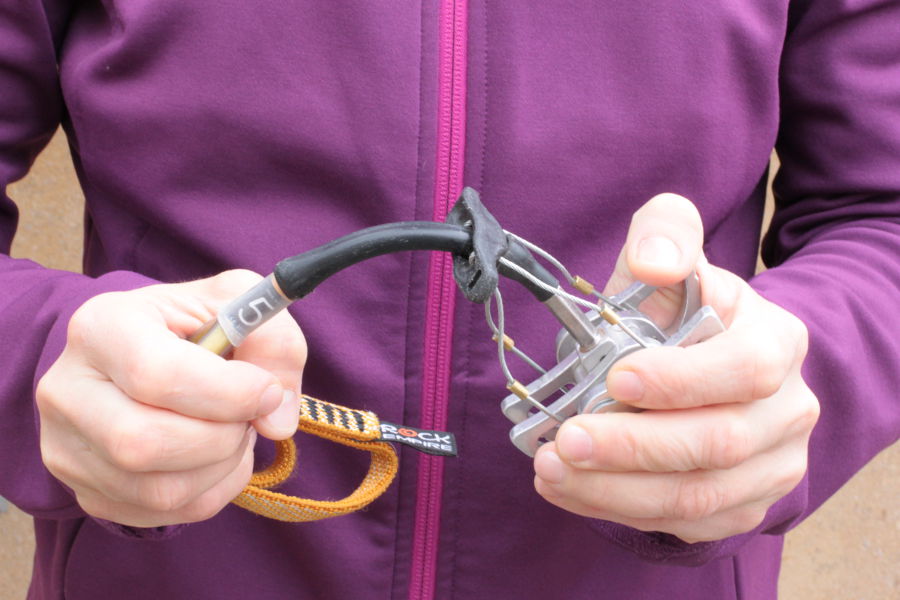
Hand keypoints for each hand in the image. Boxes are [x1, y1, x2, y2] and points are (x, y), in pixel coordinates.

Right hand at [36, 270, 305, 526]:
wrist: (153, 352)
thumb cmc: (202, 326)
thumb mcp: (243, 307)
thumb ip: (275, 346)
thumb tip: (276, 420)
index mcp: (101, 327)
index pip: (157, 375)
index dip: (228, 393)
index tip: (268, 392)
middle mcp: (67, 390)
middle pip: (145, 443)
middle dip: (222, 437)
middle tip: (250, 416)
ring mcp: (67, 448)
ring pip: (159, 490)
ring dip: (222, 466)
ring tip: (235, 430)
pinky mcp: (87, 492)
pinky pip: (164, 514)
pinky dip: (212, 490)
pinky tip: (217, 455)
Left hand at [533, 194, 819, 542]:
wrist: (708, 359)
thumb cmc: (680, 308)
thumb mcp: (674, 255)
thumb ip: (665, 234)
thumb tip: (653, 262)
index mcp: (777, 342)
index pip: (746, 369)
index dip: (681, 380)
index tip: (616, 379)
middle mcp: (786, 410)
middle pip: (717, 443)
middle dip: (632, 446)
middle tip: (565, 440)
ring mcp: (770, 466)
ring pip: (697, 496)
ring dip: (615, 488)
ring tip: (552, 470)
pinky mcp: (741, 505)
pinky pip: (684, 523)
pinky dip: (619, 510)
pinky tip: (570, 489)